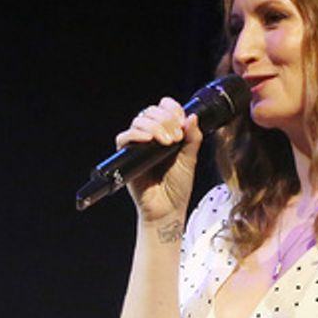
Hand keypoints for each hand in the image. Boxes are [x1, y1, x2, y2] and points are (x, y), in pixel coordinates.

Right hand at [114, 97, 204, 223]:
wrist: (167, 209)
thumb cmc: (178, 187)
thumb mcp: (190, 159)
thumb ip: (193, 138)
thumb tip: (191, 117)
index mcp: (167, 133)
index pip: (164, 109)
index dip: (171, 108)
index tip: (181, 118)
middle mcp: (151, 137)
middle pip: (151, 112)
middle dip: (165, 119)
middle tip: (177, 136)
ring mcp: (139, 146)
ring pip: (139, 121)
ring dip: (155, 126)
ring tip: (168, 142)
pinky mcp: (127, 157)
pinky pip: (124, 138)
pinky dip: (135, 134)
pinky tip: (148, 140)